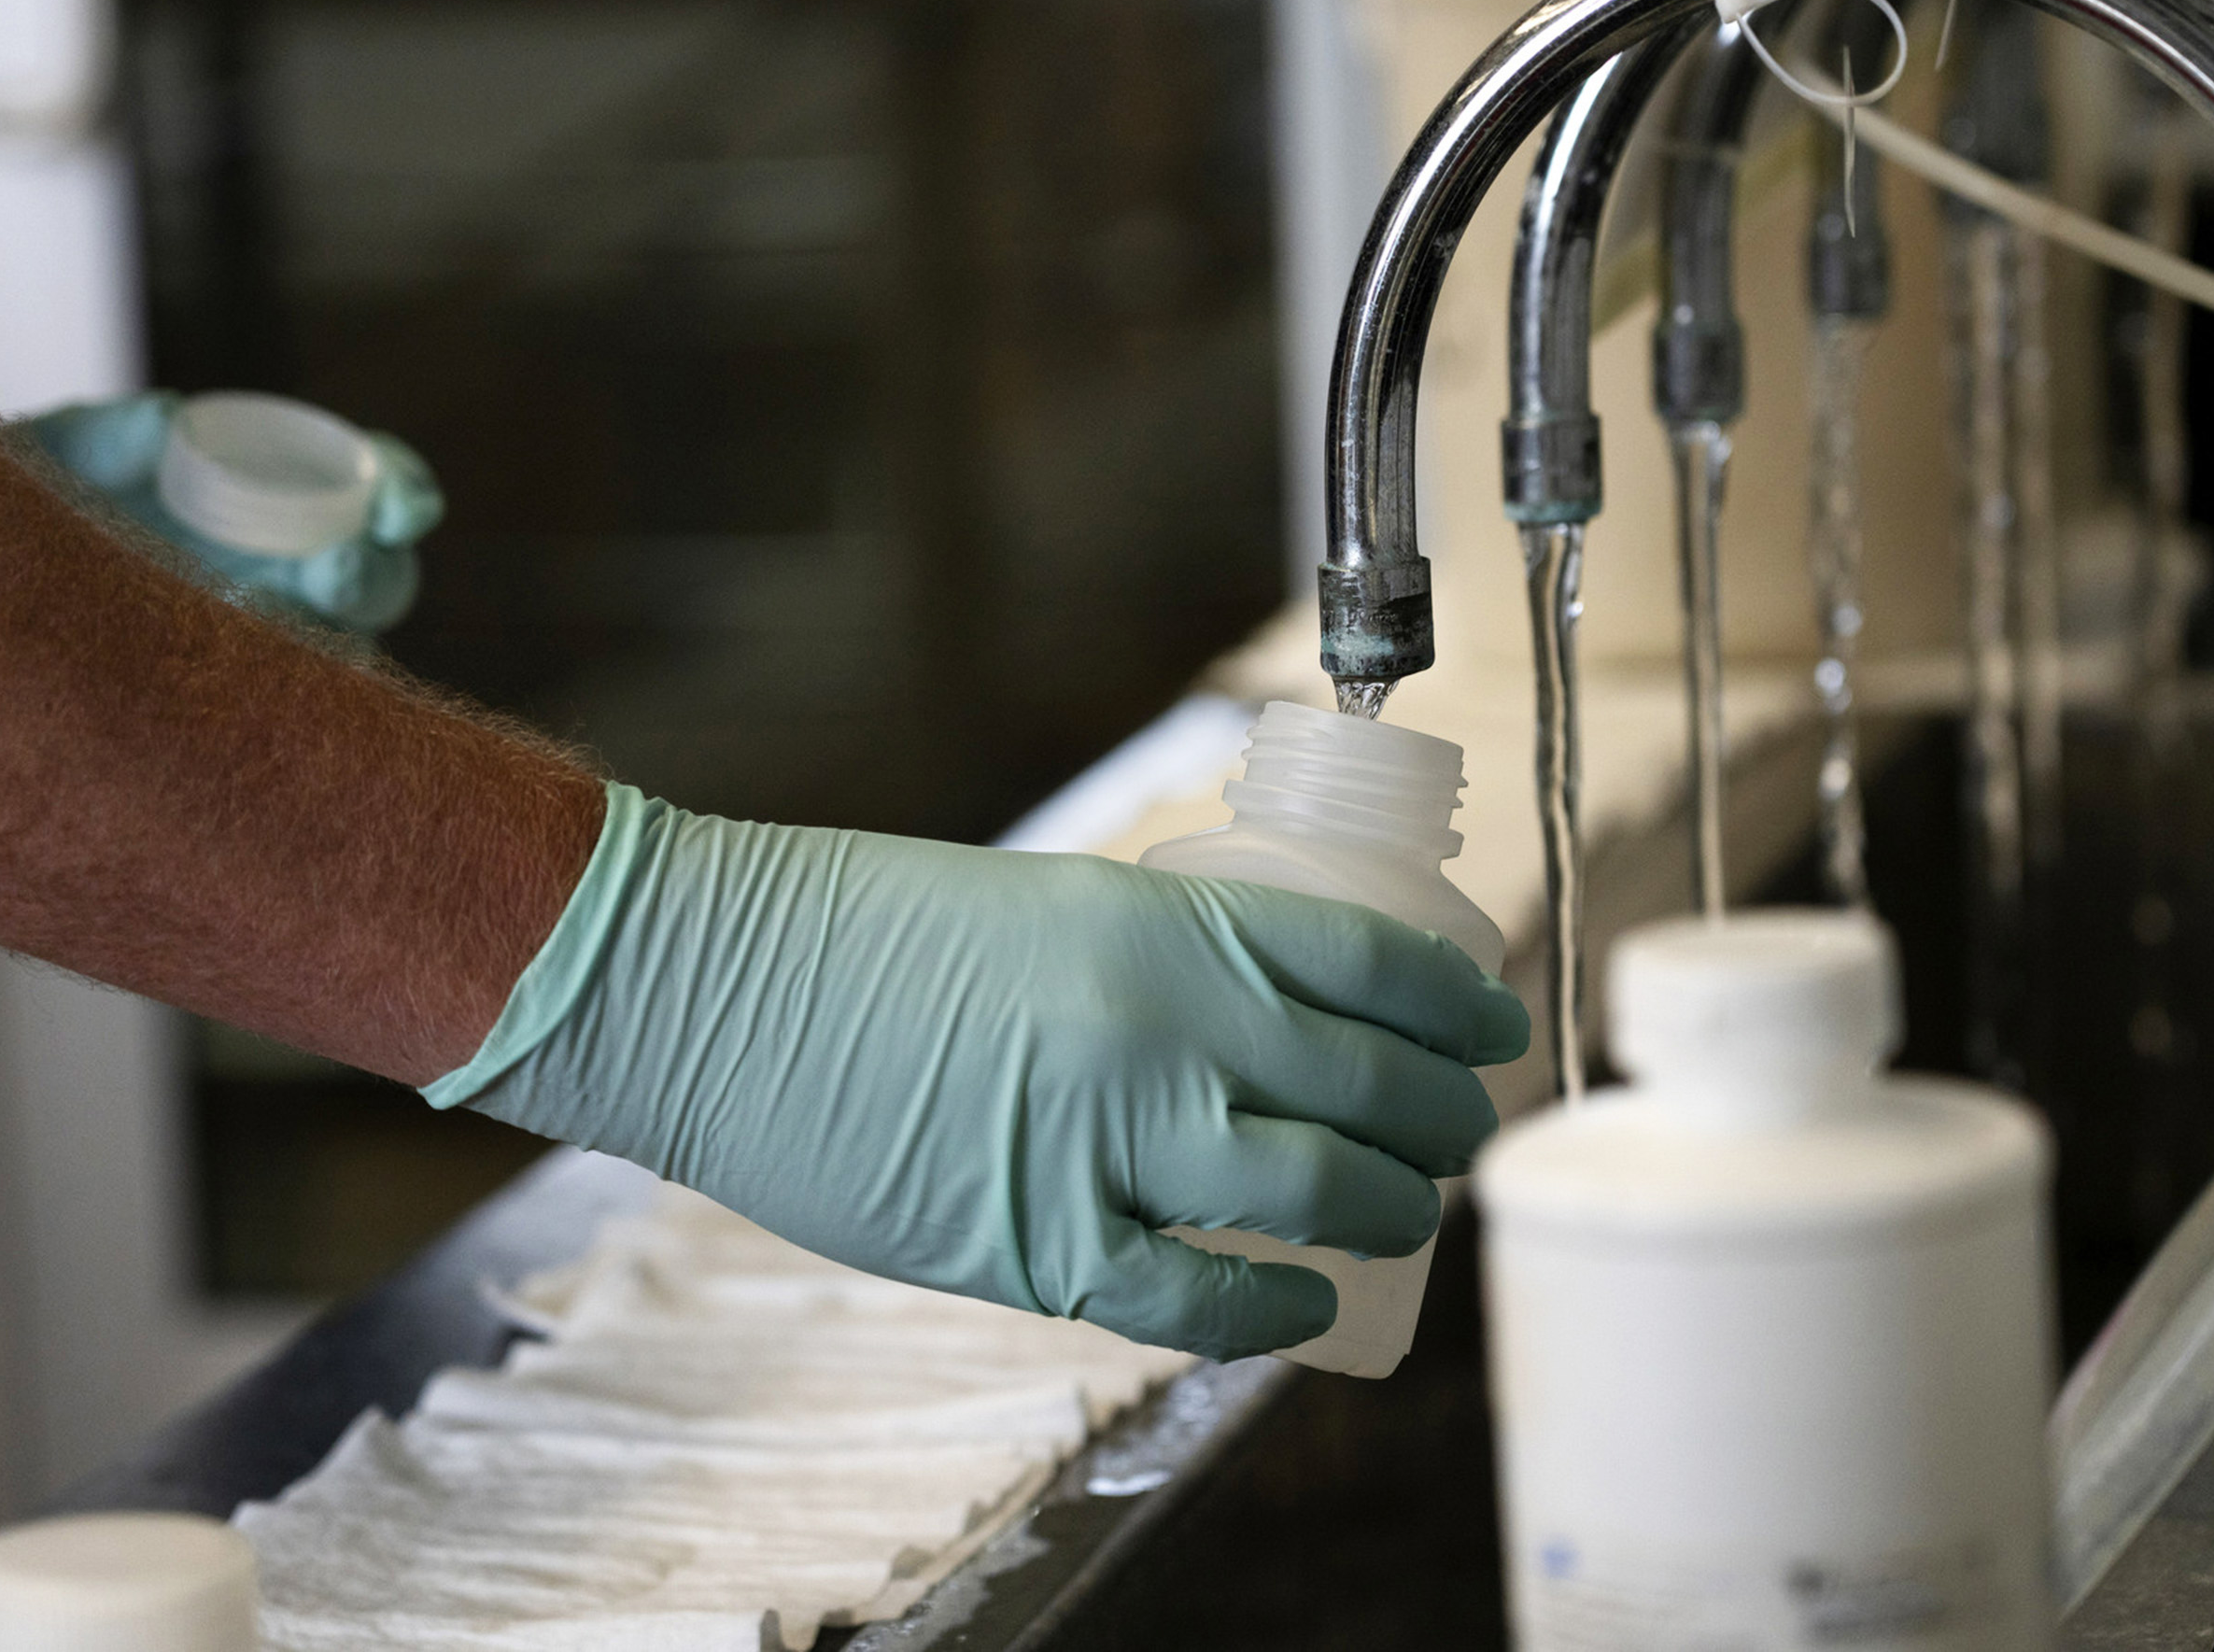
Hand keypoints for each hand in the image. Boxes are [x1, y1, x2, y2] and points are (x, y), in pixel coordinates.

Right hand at [430, 785, 1528, 1356]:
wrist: (720, 988)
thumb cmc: (863, 931)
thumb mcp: (1049, 904)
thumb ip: (1158, 963)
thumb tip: (1252, 1031)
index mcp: (1167, 924)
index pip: (1372, 964)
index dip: (1457, 1005)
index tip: (1493, 1023)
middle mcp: (1165, 1029)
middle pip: (1371, 1086)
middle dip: (1445, 1116)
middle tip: (1462, 1129)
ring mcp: (1112, 1144)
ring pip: (1317, 1194)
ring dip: (1389, 1207)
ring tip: (1409, 1209)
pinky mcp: (1044, 1245)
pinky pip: (1203, 1301)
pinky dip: (1272, 1309)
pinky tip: (1304, 1303)